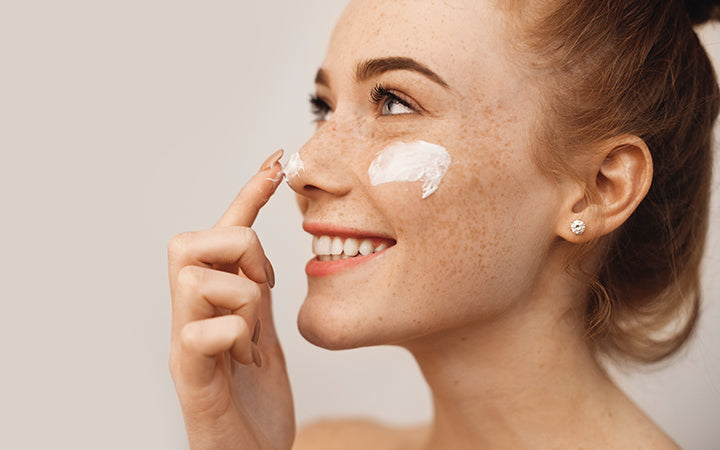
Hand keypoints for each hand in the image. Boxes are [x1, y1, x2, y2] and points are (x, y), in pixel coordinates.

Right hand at [168, 150, 294, 449]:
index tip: (276, 160)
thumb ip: (255, 294)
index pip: (223, 235)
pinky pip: (197, 336)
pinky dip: (233, 334)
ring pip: (193, 279)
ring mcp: (186, 349)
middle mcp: (190, 320)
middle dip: (236, 248)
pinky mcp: (191, 383)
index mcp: (212, 305)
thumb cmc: (255, 400)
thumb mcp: (264, 333)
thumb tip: (259, 252)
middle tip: (262, 286)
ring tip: (254, 332)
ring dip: (240, 296)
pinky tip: (247, 357)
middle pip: (187, 242)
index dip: (248, 193)